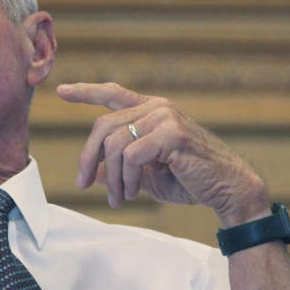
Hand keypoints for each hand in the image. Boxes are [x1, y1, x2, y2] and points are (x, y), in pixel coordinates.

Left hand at [57, 82, 270, 225]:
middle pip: (102, 126)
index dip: (86, 92)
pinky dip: (127, 179)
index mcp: (151, 111)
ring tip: (119, 199)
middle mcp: (157, 108)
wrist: (227, 190)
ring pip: (114, 144)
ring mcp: (165, 117)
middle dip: (87, 158)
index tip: (61, 91)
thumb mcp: (146, 176)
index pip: (113, 94)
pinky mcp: (172, 134)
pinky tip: (134, 193)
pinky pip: (131, 156)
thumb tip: (92, 174)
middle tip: (83, 185)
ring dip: (112, 178)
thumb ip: (120, 169)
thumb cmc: (189, 181)